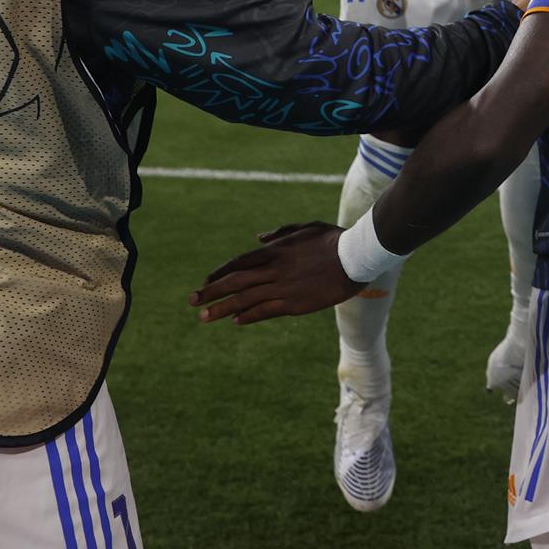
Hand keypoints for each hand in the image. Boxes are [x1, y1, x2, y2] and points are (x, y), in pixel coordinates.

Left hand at [189, 221, 358, 324]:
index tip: (206, 282)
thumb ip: (280, 233)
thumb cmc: (333, 239)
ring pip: (244, 300)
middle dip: (211, 292)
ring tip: (203, 317)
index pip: (238, 263)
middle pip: (234, 282)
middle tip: (192, 301)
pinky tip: (235, 320)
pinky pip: (264, 311)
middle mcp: (274, 270)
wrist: (355, 258)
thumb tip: (258, 239)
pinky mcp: (294, 304)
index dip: (220, 273)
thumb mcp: (305, 227)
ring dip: (221, 309)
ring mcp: (283, 288)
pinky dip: (248, 316)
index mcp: (275, 250)